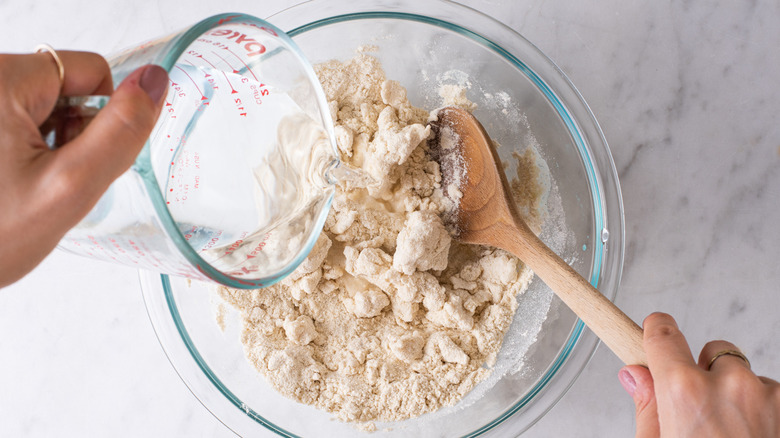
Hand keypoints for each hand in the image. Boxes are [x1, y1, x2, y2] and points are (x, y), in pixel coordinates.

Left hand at [0, 50, 167, 286]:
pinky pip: (16, 119)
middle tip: (47, 181)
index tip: (75, 161)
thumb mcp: (69, 187)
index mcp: (1, 79)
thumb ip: (121, 131)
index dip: (103, 120)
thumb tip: (156, 81)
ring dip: (48, 145)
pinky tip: (8, 182)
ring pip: (42, 105)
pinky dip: (24, 149)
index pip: (92, 70)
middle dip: (72, 134)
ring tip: (22, 186)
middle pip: (65, 86)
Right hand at [619, 312, 779, 436]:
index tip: (654, 327)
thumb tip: (637, 376)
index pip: (663, 334)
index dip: (656, 329)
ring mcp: (766, 394)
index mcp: (684, 391)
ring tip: (730, 430)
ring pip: (745, 375)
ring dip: (736, 393)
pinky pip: (771, 393)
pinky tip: (752, 434)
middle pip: (711, 352)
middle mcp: (728, 384)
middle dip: (704, 372)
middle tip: (699, 411)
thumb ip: (647, 409)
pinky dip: (762, 408)